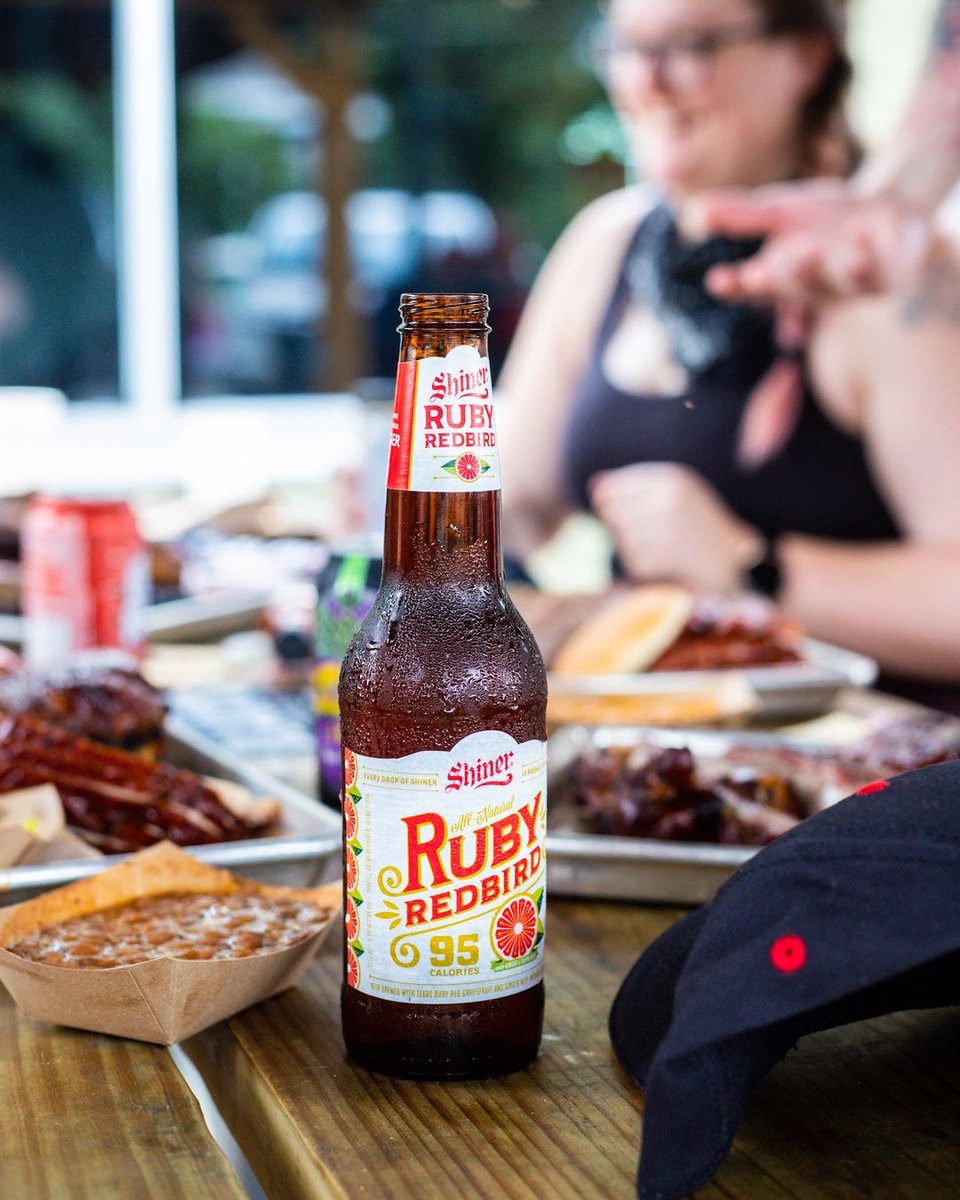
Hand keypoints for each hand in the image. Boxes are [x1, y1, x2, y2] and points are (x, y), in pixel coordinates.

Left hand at [588, 462, 761, 594]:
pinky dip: (645, 570)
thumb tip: (593, 484)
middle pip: (613, 515)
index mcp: (671, 478)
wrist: (735, 562)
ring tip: (663, 554)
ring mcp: (672, 525)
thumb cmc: (697, 529)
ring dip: (635, 553)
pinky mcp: (672, 554)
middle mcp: (672, 497)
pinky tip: (666, 567)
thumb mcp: (672, 498)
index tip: (634, 521)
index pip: (611, 490)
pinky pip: (635, 563)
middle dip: (623, 533)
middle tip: (654, 541)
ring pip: (622, 540)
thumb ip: (631, 490)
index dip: (612, 509)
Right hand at [693, 180, 932, 305]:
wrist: (888, 208)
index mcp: (782, 277)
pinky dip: (868, 249)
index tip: (718, 280)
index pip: (752, 288)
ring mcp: (851, 287)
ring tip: (807, 249)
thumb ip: (743, 214)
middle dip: (778, 280)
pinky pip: (878, 268)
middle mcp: (813, 289)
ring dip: (819, 270)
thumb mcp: (781, 209)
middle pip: (791, 291)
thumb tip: (696, 211)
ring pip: (834, 285)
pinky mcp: (887, 277)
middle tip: (762, 269)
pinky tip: (860, 229)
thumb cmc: (827, 217)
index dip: (735, 288)